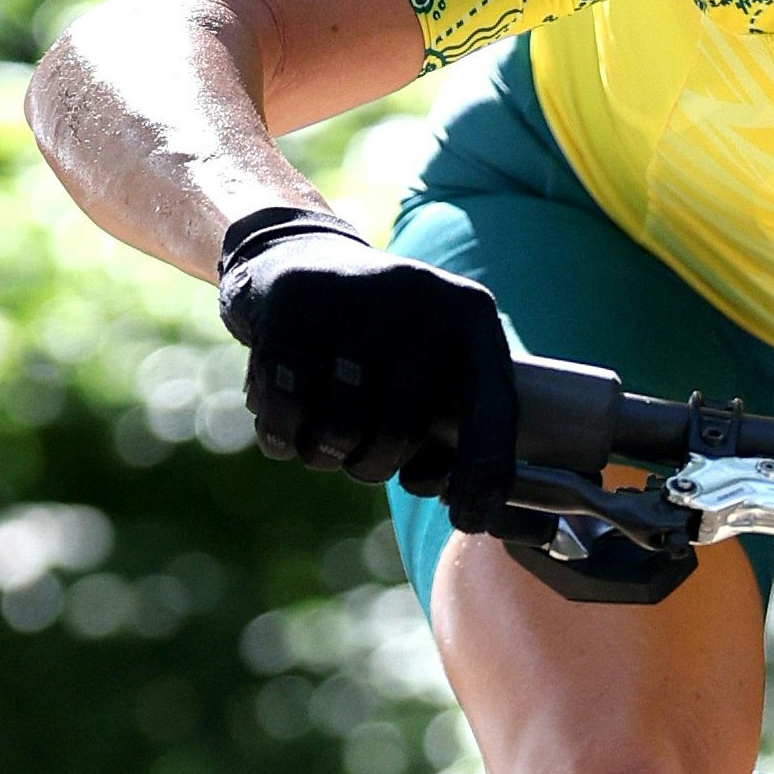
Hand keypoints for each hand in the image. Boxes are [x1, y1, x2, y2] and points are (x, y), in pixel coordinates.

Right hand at [215, 207, 519, 531]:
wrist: (296, 255)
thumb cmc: (379, 339)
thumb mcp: (435, 359)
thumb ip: (462, 425)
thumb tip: (481, 515)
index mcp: (471, 315)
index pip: (492, 409)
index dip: (484, 473)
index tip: (469, 519)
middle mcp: (421, 298)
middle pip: (401, 432)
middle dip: (373, 466)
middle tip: (358, 459)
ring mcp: (354, 296)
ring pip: (339, 429)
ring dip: (323, 455)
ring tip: (320, 434)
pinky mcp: (292, 304)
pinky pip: (285, 410)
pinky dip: (281, 437)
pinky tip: (284, 425)